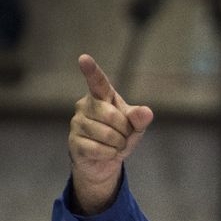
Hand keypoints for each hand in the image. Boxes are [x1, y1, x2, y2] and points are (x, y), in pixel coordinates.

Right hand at [67, 54, 154, 213]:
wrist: (106, 162)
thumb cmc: (120, 136)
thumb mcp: (135, 127)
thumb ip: (139, 119)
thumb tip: (146, 112)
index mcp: (101, 96)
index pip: (97, 81)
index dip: (91, 70)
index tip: (84, 58)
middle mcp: (85, 106)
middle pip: (111, 116)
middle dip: (124, 130)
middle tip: (122, 135)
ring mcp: (77, 123)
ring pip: (107, 135)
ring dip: (118, 144)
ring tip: (114, 144)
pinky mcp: (73, 142)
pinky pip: (99, 149)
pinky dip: (110, 154)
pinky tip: (106, 153)